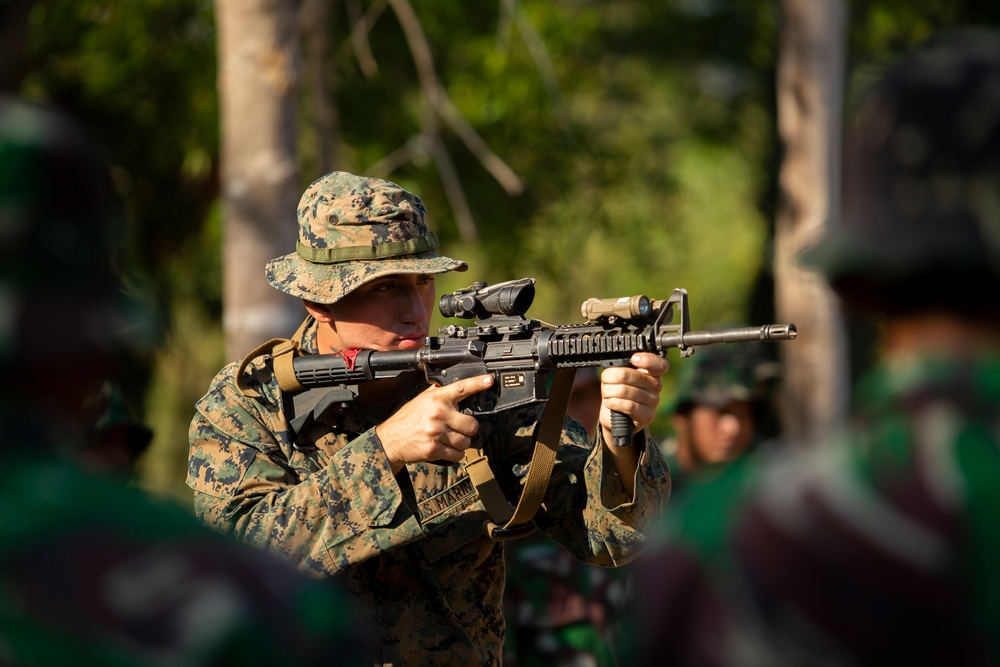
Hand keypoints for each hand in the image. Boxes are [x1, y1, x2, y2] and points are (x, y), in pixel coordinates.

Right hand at [375, 375, 493, 473]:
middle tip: (459, 429)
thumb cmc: (407, 420)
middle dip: (468, 429)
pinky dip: (455, 454)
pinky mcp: (434, 449)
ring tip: (450, 439)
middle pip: (472, 424)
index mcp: (436, 398)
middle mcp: (438, 414)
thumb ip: (437, 394)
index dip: (477, 383)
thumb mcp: (420, 400)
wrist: (390, 440)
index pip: (461, 388)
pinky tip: (446, 448)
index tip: (489, 381)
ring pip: (466, 442)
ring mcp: (436, 432)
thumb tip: (455, 389)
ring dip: (461, 443)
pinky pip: (458, 455)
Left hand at [598, 352, 668, 443]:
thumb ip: (621, 367)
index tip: (633, 359)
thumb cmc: (617, 392)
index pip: (659, 364)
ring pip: (625, 390)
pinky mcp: (647, 416)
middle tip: (605, 380)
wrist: (614, 417)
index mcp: (652, 372)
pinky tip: (609, 403)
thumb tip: (616, 364)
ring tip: (607, 394)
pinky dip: (613, 403)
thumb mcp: (617, 376)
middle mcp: (656, 386)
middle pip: (631, 375)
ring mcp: (654, 401)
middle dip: (611, 377)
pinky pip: (628, 406)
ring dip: (609, 391)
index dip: (647, 360)